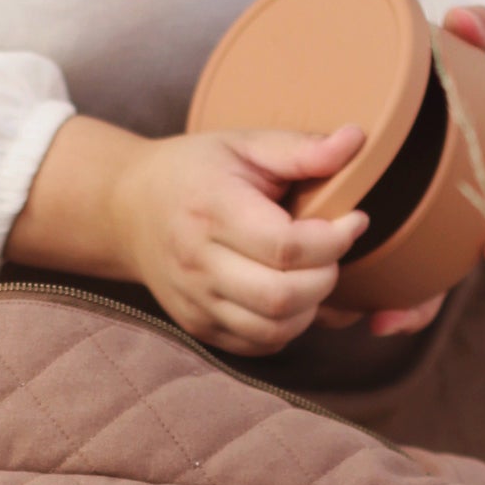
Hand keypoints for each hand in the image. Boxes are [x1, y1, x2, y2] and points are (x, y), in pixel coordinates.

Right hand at [109, 122, 369, 353]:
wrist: (127, 210)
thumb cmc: (195, 171)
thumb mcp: (243, 143)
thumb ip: (300, 148)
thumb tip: (356, 141)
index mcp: (212, 210)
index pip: (286, 247)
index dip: (335, 239)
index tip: (354, 220)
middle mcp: (198, 263)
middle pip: (282, 296)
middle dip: (327, 277)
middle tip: (334, 250)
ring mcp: (195, 302)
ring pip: (274, 329)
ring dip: (312, 306)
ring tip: (315, 273)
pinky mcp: (199, 327)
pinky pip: (260, 344)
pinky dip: (289, 326)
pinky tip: (293, 295)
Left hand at [343, 1, 484, 337]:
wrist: (383, 90)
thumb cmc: (430, 78)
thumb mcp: (450, 49)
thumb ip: (469, 31)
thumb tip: (466, 21)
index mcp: (474, 178)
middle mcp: (447, 215)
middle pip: (450, 265)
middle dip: (432, 296)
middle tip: (407, 312)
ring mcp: (413, 232)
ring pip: (414, 284)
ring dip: (398, 309)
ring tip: (375, 321)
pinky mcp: (378, 239)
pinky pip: (377, 280)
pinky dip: (364, 297)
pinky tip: (342, 308)